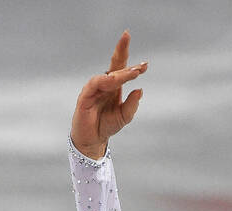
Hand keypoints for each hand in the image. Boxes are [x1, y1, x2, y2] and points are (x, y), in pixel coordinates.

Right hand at [70, 30, 147, 159]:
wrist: (93, 139)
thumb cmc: (107, 125)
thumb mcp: (125, 116)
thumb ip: (132, 104)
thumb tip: (140, 90)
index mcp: (115, 87)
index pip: (123, 70)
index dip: (133, 66)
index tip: (146, 65)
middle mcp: (105, 85)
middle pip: (114, 65)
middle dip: (122, 52)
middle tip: (132, 49)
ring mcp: (94, 88)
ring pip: (108, 75)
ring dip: (121, 73)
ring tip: (134, 72)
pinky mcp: (85, 96)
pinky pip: (94, 84)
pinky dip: (104, 81)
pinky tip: (113, 79)